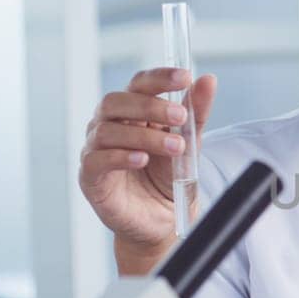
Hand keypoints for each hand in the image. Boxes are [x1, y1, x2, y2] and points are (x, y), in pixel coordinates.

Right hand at [79, 68, 216, 272]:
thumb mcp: (188, 143)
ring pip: (108, 130)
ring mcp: (95, 150)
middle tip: (180, 116)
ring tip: (175, 147)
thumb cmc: (166, 178)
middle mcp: (108, 125)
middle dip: (151, 106)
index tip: (184, 77)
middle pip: (117, 102)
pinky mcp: (90, 177)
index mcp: (131, 112)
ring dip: (145, 136)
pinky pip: (97, 160)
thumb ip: (196, 114)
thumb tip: (208, 80)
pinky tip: (142, 159)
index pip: (139, 84)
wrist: (161, 220)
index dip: (159, 78)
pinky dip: (121, 157)